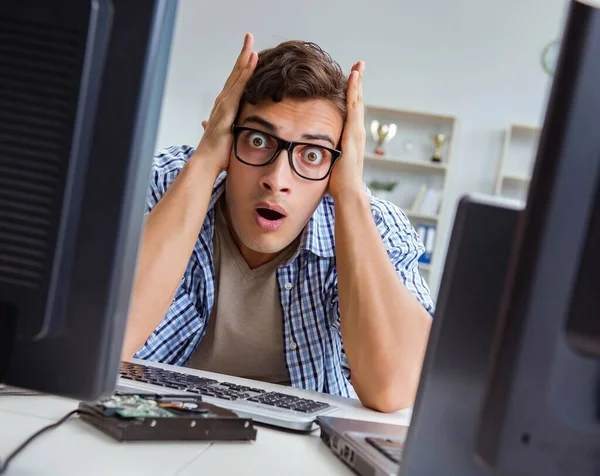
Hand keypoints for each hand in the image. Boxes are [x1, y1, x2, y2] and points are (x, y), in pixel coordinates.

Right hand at [194, 33, 257, 174]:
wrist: (206, 163)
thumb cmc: (216, 154)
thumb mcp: (225, 139)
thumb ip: (222, 130)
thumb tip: (207, 125)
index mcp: (224, 109)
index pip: (235, 84)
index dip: (242, 68)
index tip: (250, 54)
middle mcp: (222, 103)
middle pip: (235, 75)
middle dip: (242, 55)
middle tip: (249, 38)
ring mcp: (223, 105)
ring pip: (236, 77)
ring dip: (244, 59)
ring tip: (251, 43)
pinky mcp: (226, 110)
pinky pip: (238, 87)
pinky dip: (245, 73)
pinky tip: (252, 61)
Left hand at [329, 61, 365, 200]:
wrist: (348, 192)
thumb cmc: (338, 184)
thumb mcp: (330, 165)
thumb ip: (323, 158)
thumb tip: (309, 158)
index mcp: (351, 139)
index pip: (351, 113)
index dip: (351, 97)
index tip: (350, 83)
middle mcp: (357, 132)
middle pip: (357, 103)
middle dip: (357, 84)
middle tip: (358, 67)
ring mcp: (357, 131)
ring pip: (357, 101)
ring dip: (357, 83)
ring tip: (357, 67)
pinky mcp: (353, 132)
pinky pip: (354, 107)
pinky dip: (354, 91)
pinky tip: (353, 77)